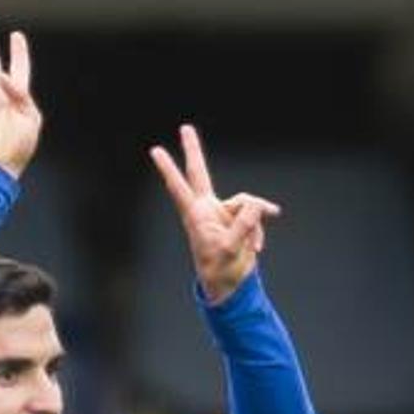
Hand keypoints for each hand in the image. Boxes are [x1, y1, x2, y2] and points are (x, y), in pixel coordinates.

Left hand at [150, 125, 280, 304]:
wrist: (230, 285)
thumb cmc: (221, 270)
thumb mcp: (232, 249)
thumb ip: (244, 225)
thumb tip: (258, 207)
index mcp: (197, 215)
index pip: (179, 187)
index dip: (168, 168)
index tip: (154, 150)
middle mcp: (208, 209)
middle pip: (200, 172)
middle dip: (194, 151)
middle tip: (185, 128)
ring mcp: (224, 213)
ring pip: (246, 203)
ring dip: (254, 225)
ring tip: (253, 247)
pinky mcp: (239, 220)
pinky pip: (256, 216)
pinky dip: (259, 231)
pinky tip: (258, 248)